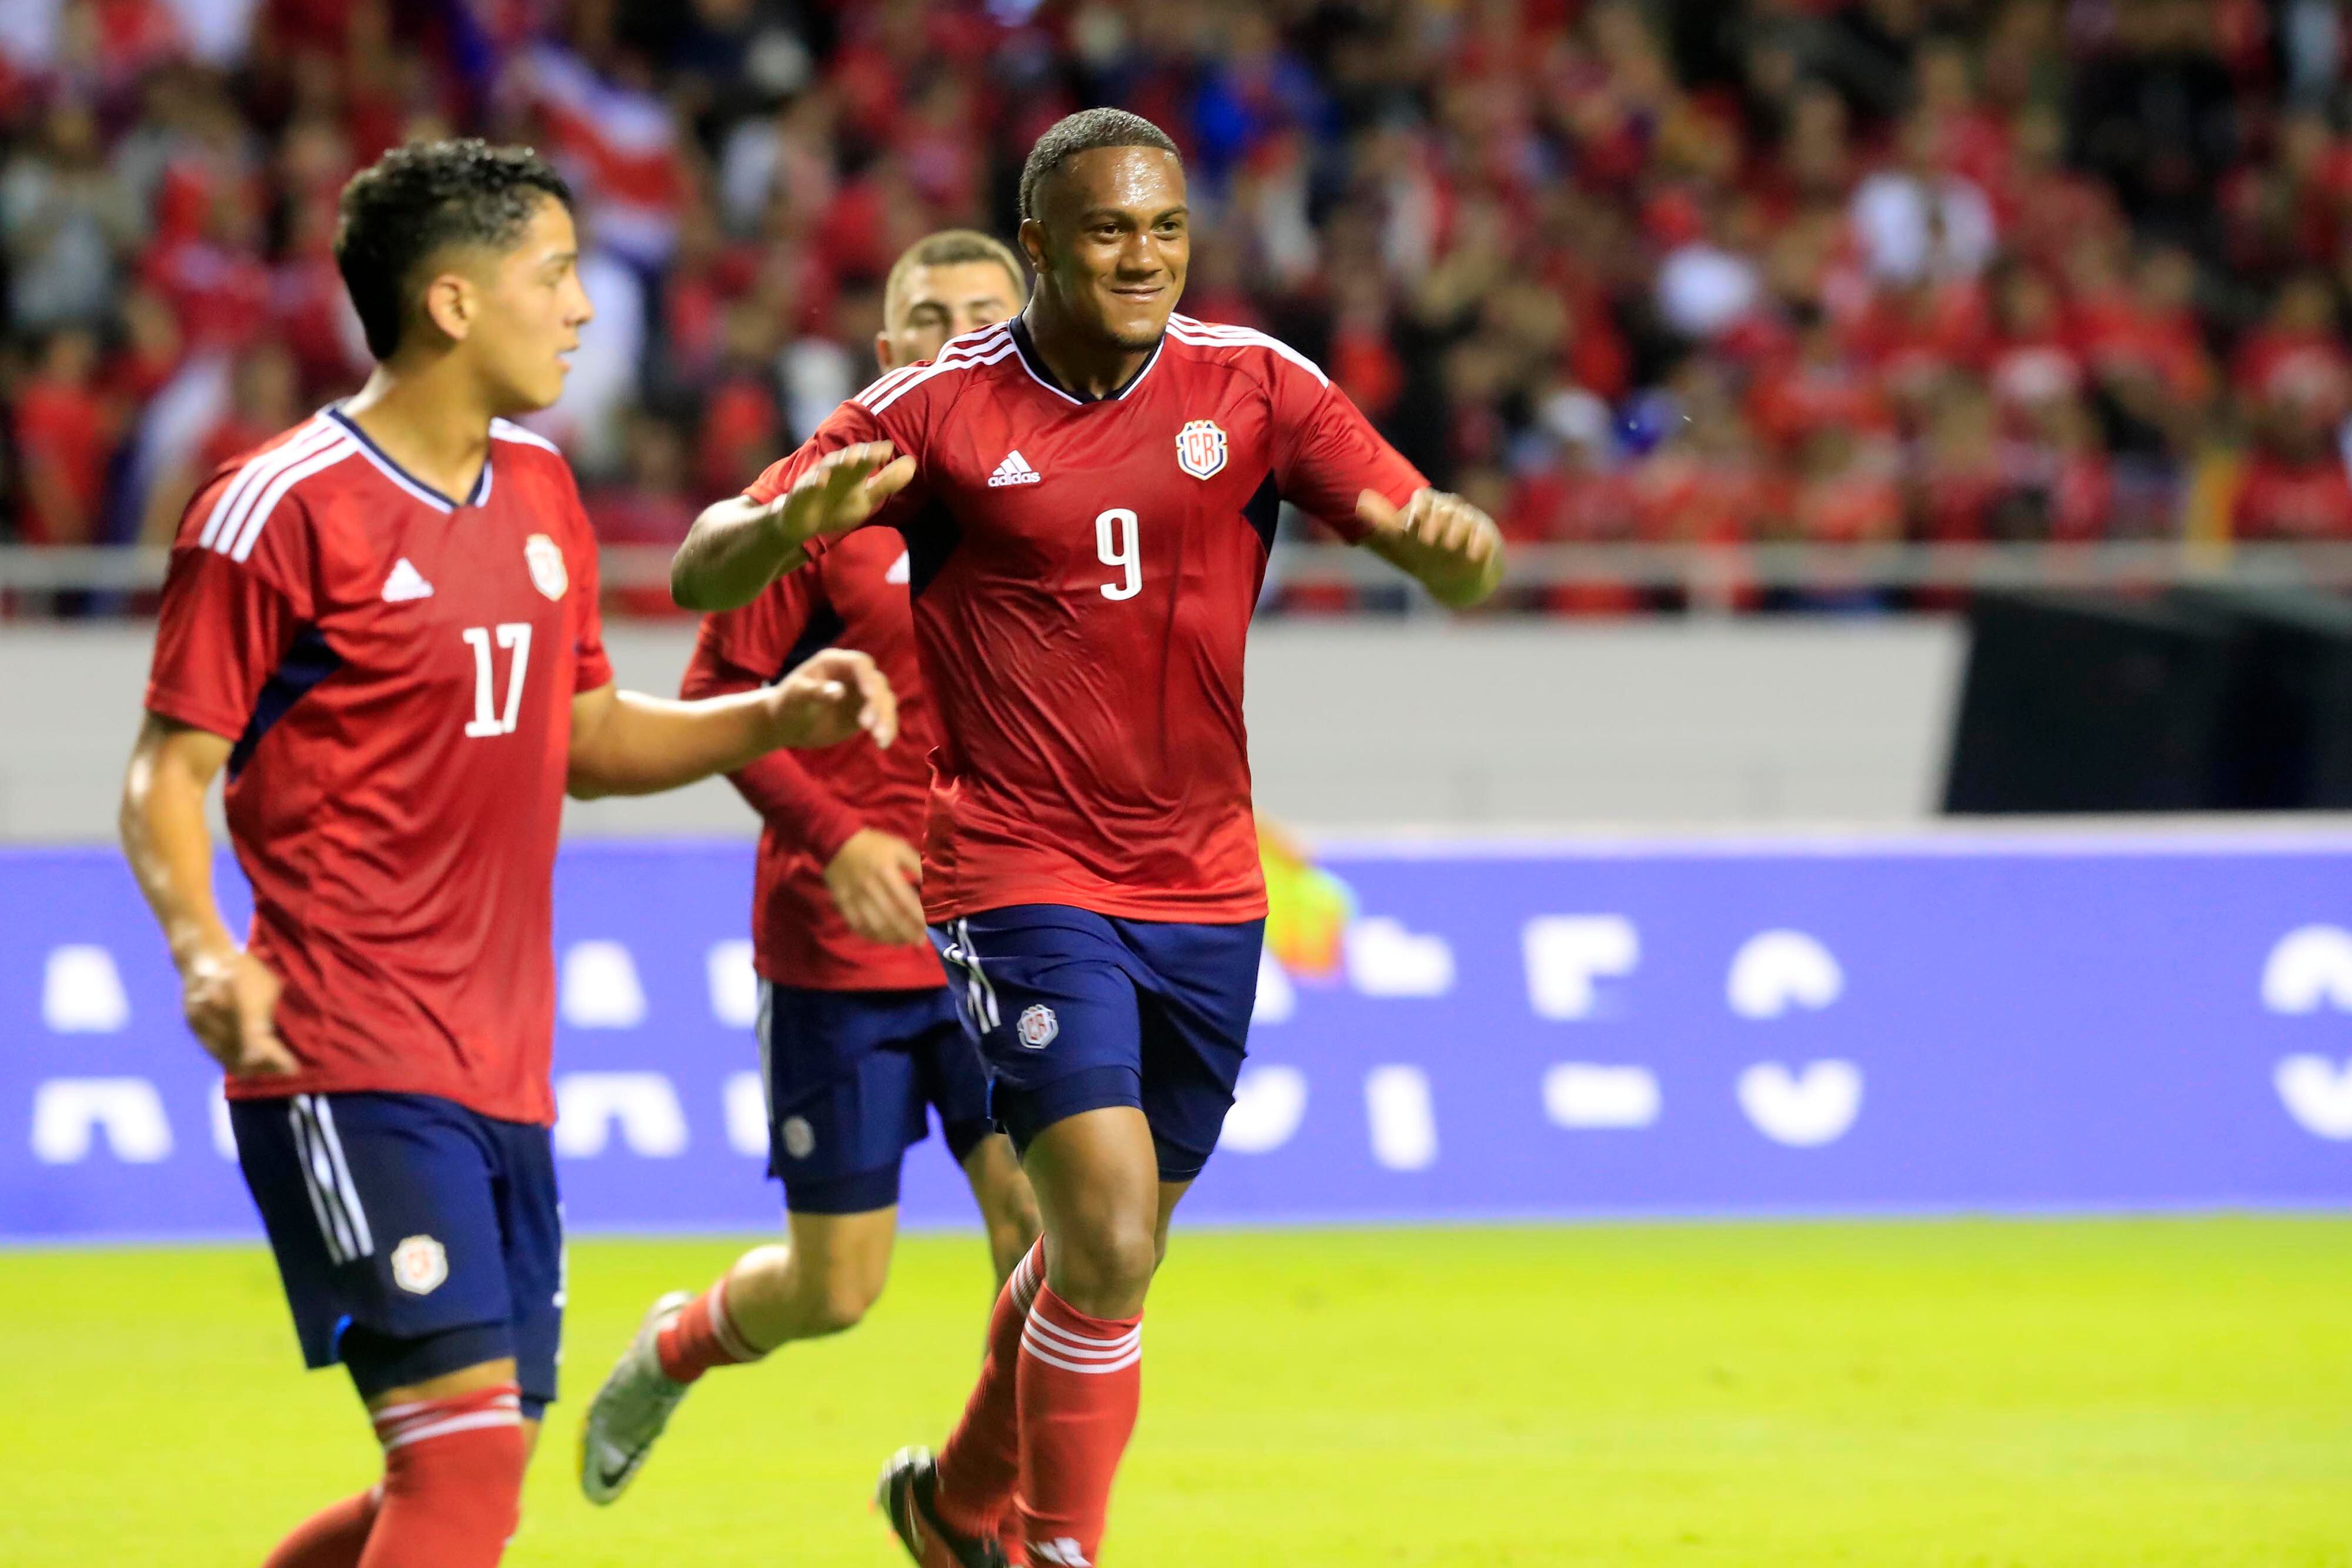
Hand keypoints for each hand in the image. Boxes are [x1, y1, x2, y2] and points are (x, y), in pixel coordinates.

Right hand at [181, 945, 296, 1078]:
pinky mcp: (194, 1027)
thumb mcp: (268, 987)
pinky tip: (248, 1060)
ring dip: (249, 1066)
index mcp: (242, 1009)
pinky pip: (214, 1051)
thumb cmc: (246, 969)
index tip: (293, 1068)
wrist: (205, 954)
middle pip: (243, 1058)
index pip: (260, 1046)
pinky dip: (232, 1058)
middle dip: (265, 1067)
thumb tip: (280, 1040)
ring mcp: (203, 1025)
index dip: (276, 1061)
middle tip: (284, 1069)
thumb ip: (269, 1015)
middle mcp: (220, 1021)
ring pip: (227, 1058)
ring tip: (269, 1067)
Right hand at [759, 442, 917, 547]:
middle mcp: (835, 471)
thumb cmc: (836, 505)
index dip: (875, 453)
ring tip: (850, 460)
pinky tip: (820, 482)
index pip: (865, 458)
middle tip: (874, 451)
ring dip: (839, 463)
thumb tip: (912, 463)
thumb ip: (887, 482)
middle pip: (848, 460)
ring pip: (828, 468)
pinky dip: (813, 483)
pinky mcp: (801, 493)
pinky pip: (807, 487)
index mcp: (852, 471)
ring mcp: (817, 480)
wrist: (802, 521)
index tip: (889, 448)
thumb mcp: (866, 497)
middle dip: (860, 455)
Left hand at [768, 647, 898, 749]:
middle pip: (877, 683)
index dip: (867, 677)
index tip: (868, 695)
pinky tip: (882, 743)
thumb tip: (839, 692)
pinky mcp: (865, 712)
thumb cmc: (787, 704)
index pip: (860, 664)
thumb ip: (814, 692)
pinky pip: (883, 718)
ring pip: (885, 701)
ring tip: (879, 739)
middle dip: (876, 703)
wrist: (787, 723)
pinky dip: (886, 729)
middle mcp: (853, 675)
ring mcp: (861, 694)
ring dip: (886, 719)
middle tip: (865, 725)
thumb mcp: (795, 696)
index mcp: (835, 663)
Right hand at [823, 828, 928, 945]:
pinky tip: (882, 937)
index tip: (930, 926)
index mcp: (886, 871)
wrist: (837, 841)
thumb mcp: (899, 847)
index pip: (906, 900)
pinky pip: (857, 925)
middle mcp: (870, 887)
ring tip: (905, 941)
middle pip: (892, 917)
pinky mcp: (843, 903)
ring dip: (892, 937)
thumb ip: (916, 865)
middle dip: (908, 932)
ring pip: (875, 925)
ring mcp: (855, 897)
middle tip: (920, 940)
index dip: (919, 917)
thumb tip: (933, 883)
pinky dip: (870, 935)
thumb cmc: (874, 844)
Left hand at [1356, 486, 1500, 568]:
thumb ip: (1381, 520)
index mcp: (1428, 508)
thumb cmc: (1424, 548)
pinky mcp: (1483, 537)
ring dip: (1455, 532)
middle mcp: (1448, 512)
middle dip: (1435, 521)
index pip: (1423, 500)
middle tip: (1426, 539)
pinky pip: (1481, 537)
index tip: (1410, 523)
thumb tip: (1359, 501)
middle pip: (1442, 509)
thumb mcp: (1401, 537)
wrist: (1455, 570)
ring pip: (1462, 520)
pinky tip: (1471, 556)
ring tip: (1446, 545)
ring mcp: (1467, 524)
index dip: (1417, 509)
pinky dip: (1477, 545)